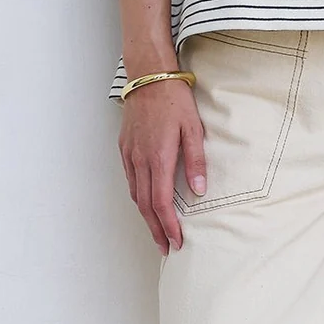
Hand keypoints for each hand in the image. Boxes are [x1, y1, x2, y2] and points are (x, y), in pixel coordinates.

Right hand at [118, 76, 206, 254]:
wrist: (149, 76)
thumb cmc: (174, 99)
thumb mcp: (193, 127)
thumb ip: (196, 161)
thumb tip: (199, 192)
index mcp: (158, 157)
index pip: (161, 203)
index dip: (168, 226)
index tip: (176, 242)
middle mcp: (140, 160)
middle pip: (145, 205)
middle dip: (156, 230)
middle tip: (166, 248)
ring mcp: (130, 154)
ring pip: (135, 194)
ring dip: (146, 216)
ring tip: (157, 231)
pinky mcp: (125, 147)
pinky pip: (130, 179)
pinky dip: (137, 196)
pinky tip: (145, 201)